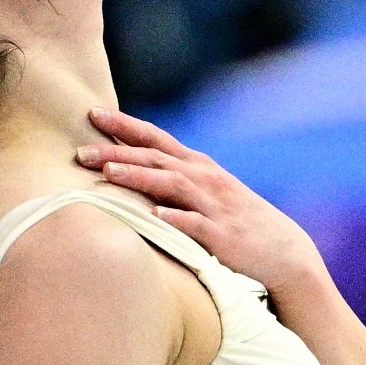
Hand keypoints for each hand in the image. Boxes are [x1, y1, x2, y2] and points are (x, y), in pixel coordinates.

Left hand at [77, 106, 325, 298]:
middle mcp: (205, 179)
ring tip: (109, 173)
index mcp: (198, 166)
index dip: (125, 125)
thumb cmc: (237, 221)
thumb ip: (175, 178)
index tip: (92, 113)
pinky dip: (176, 219)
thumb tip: (130, 168)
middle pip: (157, 157)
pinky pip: (197, 225)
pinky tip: (156, 217)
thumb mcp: (207, 192)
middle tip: (81, 151)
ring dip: (141, 177)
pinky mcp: (222, 236)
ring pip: (173, 185)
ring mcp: (214, 206)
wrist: (283, 252)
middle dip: (118, 152)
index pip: (156, 138)